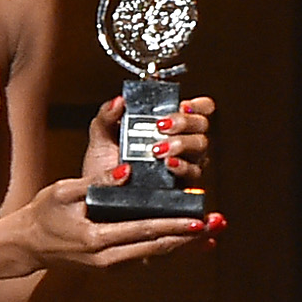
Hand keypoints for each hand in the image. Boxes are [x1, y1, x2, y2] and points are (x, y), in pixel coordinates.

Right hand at [13, 177, 215, 270]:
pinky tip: (187, 242)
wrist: (26, 246)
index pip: (143, 230)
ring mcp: (109, 266)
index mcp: (96, 239)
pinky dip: (166, 249)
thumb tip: (126, 172)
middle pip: (156, 248)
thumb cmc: (43, 213)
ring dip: (182, 245)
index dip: (172, 225)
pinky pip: (144, 257)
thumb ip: (96, 183)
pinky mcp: (111, 266)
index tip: (197, 220)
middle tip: (215, 226)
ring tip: (210, 234)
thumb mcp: (64, 192)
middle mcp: (107, 259)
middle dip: (187, 238)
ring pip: (153, 255)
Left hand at [82, 92, 214, 183]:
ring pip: (200, 146)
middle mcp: (180, 143)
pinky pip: (193, 173)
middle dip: (184, 121)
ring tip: (158, 148)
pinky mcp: (183, 186)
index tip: (182, 104)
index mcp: (165, 125)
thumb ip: (107, 116)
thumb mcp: (100, 138)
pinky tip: (168, 164)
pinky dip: (182, 166)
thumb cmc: (103, 169)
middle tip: (162, 125)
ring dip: (182, 143)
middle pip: (201, 125)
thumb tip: (119, 101)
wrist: (100, 200)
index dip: (197, 104)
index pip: (197, 108)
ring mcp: (184, 164)